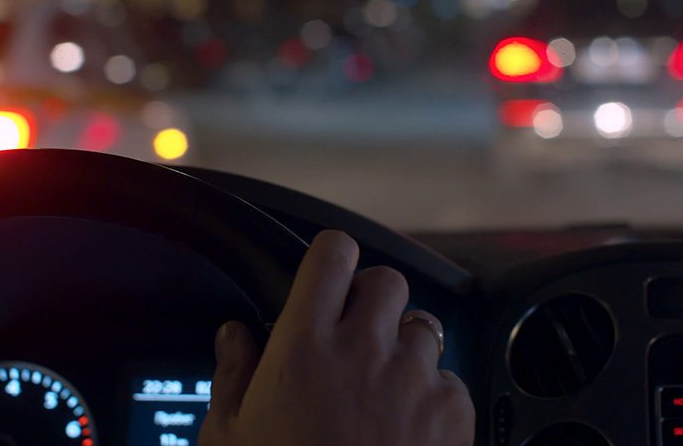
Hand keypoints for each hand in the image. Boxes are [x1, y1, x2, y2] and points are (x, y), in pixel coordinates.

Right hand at [200, 230, 473, 445]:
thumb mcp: (229, 437)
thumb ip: (233, 374)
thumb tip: (234, 335)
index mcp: (303, 346)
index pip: (332, 254)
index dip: (331, 260)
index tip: (327, 277)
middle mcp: (363, 352)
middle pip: (386, 281)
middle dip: (372, 301)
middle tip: (355, 337)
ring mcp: (413, 383)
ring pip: (423, 329)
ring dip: (404, 349)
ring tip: (383, 392)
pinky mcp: (453, 418)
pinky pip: (452, 381)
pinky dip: (435, 397)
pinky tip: (409, 430)